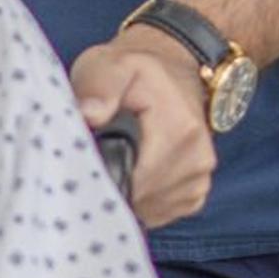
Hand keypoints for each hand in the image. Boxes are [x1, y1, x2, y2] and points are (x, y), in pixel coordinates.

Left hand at [74, 24, 216, 225]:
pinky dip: (138, 199)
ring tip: (113, 159)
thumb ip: (99, 85)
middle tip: (93, 155)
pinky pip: (156, 212)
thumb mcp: (111, 64)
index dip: (98, 176)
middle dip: (107, 183)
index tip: (79, 161)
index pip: (130, 179)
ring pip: (143, 210)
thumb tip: (89, 115)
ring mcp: (198, 181)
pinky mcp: (194, 195)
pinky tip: (131, 171)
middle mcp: (196, 160)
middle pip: (136, 199)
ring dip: (123, 192)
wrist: (176, 70)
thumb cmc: (138, 72)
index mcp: (179, 129)